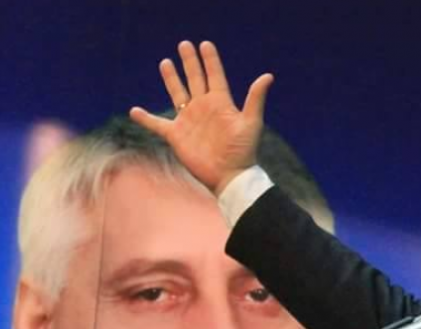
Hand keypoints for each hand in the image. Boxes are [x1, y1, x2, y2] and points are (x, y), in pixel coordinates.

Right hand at [129, 40, 273, 193]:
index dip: (210, 60)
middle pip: (195, 79)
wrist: (229, 176)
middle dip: (190, 62)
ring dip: (171, 79)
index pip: (214, 76)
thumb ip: (255, 99)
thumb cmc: (243, 150)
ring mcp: (189, 120)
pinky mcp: (176, 135)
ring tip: (166, 62)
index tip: (205, 44)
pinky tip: (134, 111)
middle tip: (184, 44)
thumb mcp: (251, 122)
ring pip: (177, 94)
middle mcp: (204, 108)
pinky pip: (157, 124)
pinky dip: (145, 118)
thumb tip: (268, 76)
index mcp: (221, 103)